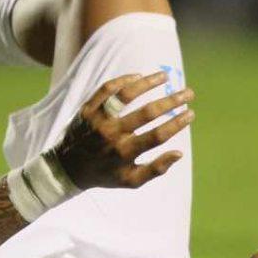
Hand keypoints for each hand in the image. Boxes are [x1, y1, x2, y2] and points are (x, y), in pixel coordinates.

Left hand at [54, 71, 193, 188]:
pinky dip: (124, 81)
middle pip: (147, 113)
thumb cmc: (104, 174)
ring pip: (126, 95)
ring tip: (165, 77)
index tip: (190, 113)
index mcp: (124, 153)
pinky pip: (107, 89)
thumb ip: (155, 170)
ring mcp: (98, 120)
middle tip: (188, 93)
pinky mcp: (87, 109)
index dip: (177, 123)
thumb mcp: (130, 181)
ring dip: (148, 83)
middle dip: (172, 101)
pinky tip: (140, 76)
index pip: (157, 135)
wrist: (67, 168)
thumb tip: (179, 153)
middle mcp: (111, 134)